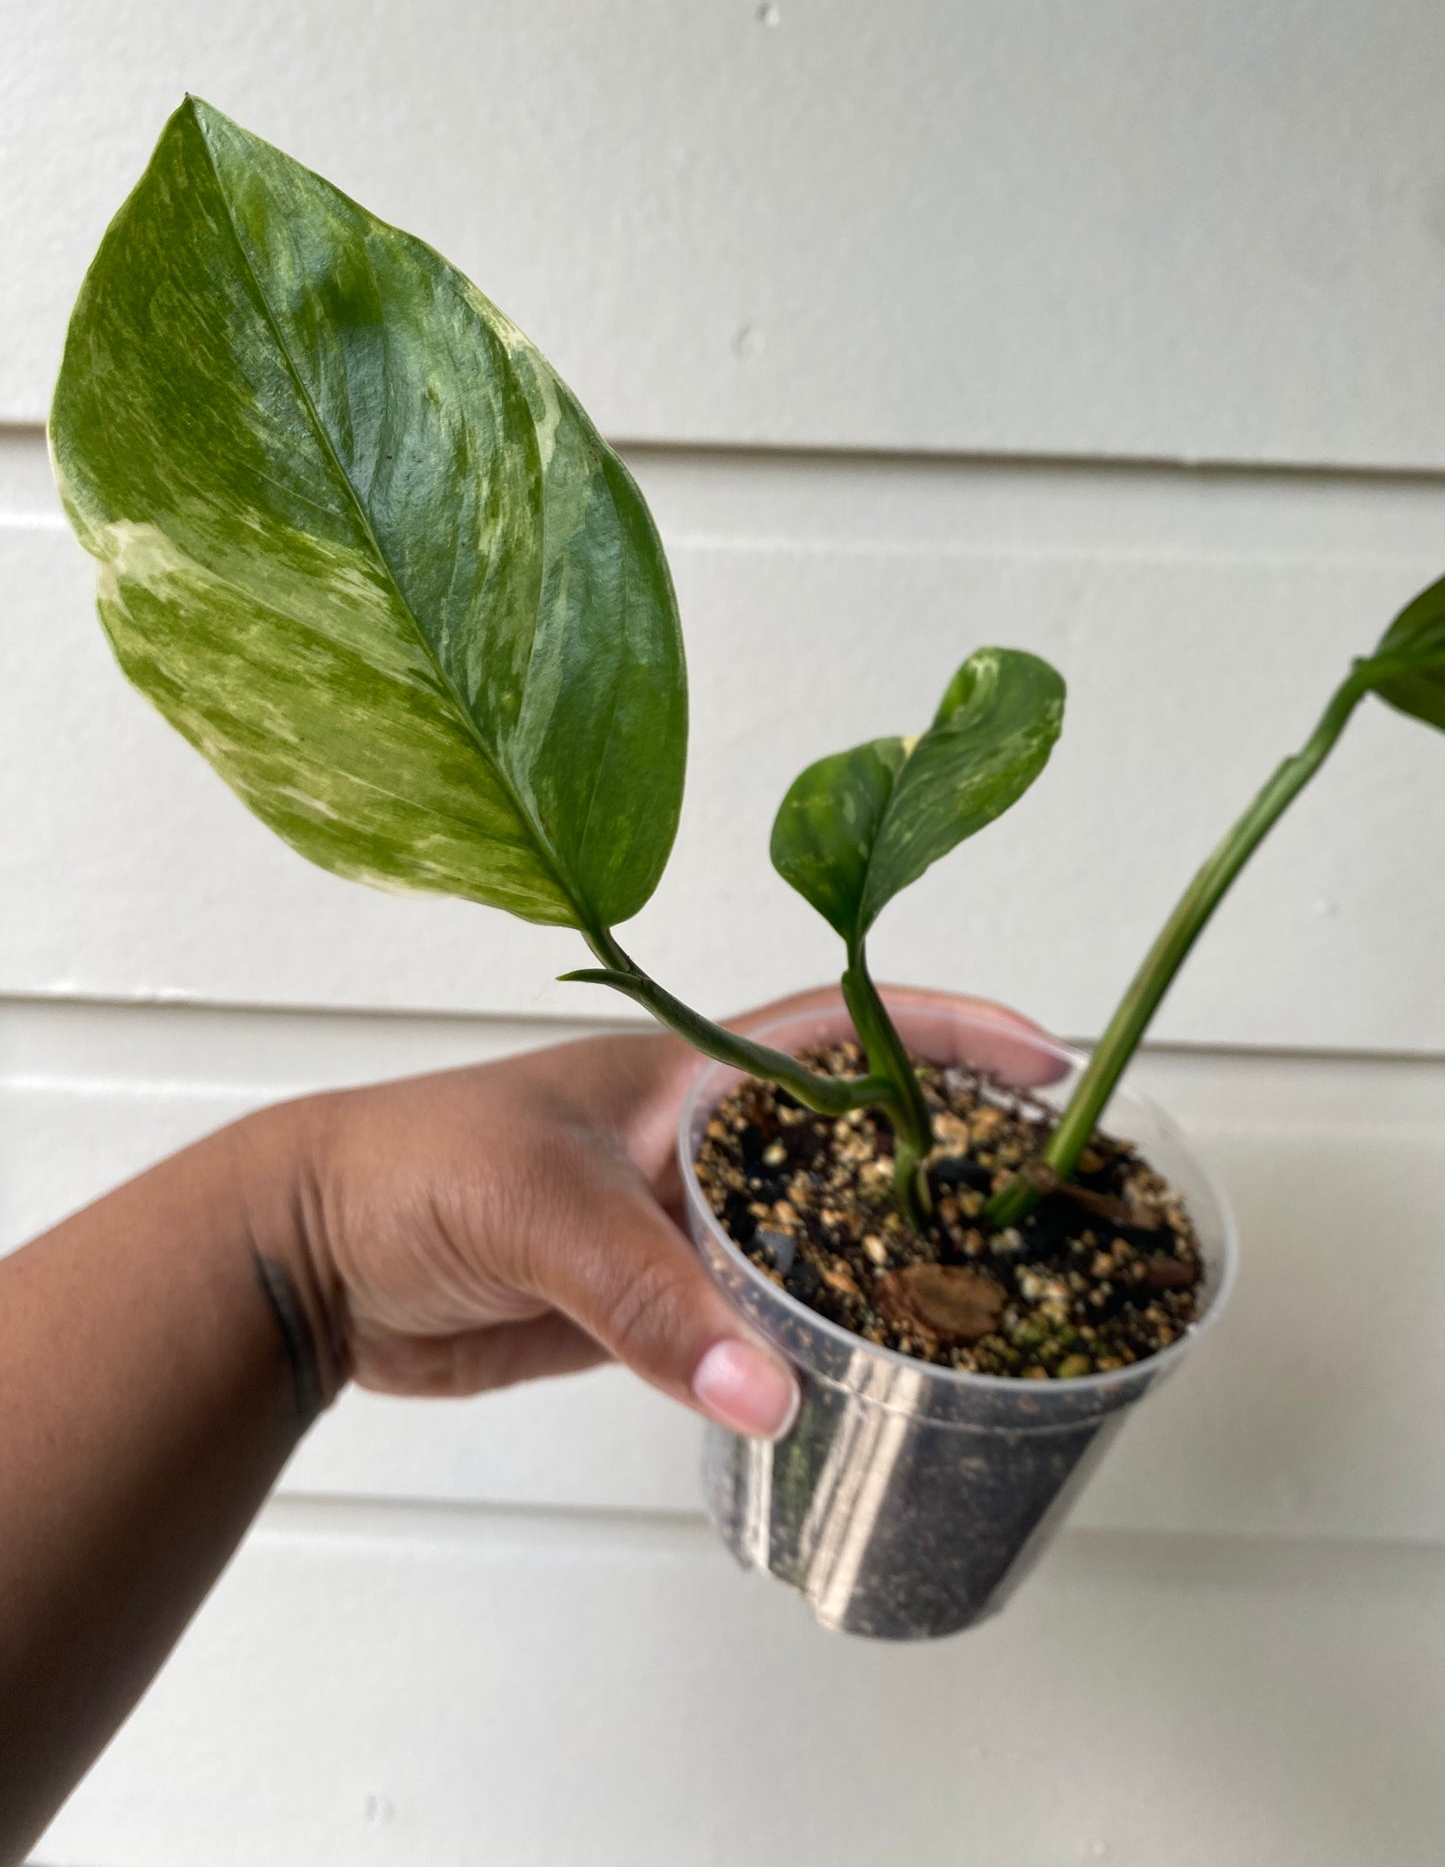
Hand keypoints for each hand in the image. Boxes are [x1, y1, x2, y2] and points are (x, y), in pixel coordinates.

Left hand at [272, 985, 1055, 1438]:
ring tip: (983, 1300)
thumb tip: (773, 1391)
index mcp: (689, 1075)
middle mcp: (699, 1142)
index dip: (950, 1034)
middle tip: (1045, 1206)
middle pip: (852, 1141)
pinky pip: (754, 1317)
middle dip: (947, 1158)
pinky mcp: (649, 1303)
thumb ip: (652, 1299)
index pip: (846, 1030)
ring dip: (885, 1261)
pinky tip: (864, 1371)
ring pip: (811, 1237)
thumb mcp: (540, 1209)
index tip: (1047, 1062)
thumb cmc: (413, 1170)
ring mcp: (677, 1224)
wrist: (315, 1255)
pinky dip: (810, 1340)